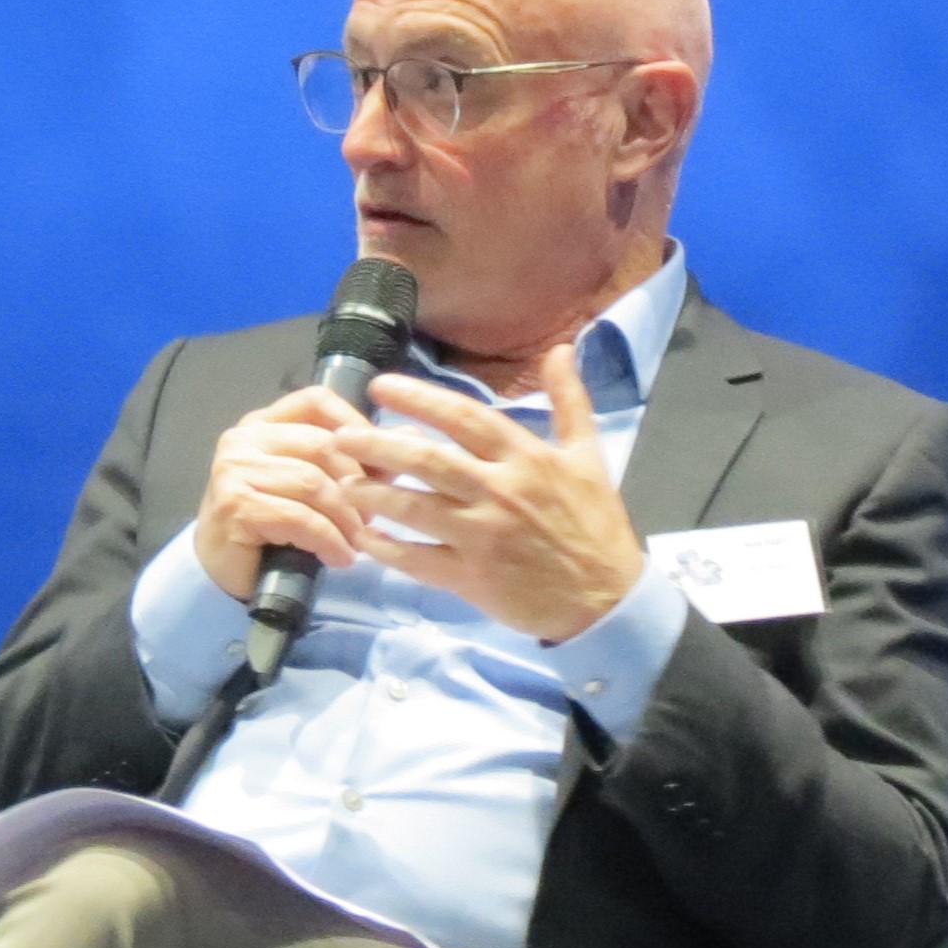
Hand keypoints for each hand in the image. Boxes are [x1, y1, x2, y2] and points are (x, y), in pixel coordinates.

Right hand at [189, 385, 374, 602]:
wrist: (224, 572)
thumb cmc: (272, 527)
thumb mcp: (316, 486)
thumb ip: (356, 460)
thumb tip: (411, 434)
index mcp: (263, 423)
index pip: (315, 401)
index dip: (355, 424)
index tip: (380, 463)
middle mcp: (244, 438)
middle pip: (322, 445)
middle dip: (357, 485)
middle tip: (371, 520)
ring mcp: (235, 469)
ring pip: (313, 483)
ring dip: (346, 518)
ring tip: (356, 542)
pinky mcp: (234, 505)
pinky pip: (298, 517)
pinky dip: (328, 539)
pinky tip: (339, 557)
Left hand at [347, 348, 645, 643]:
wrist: (606, 599)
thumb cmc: (595, 525)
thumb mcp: (590, 456)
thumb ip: (569, 400)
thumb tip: (561, 348)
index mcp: (526, 458)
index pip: (464, 418)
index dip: (419, 399)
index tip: (380, 386)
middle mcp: (501, 492)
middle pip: (429, 461)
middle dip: (379, 445)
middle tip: (340, 436)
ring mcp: (484, 537)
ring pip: (416, 510)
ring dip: (374, 494)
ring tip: (342, 483)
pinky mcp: (473, 579)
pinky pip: (419, 561)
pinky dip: (388, 550)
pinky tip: (364, 539)